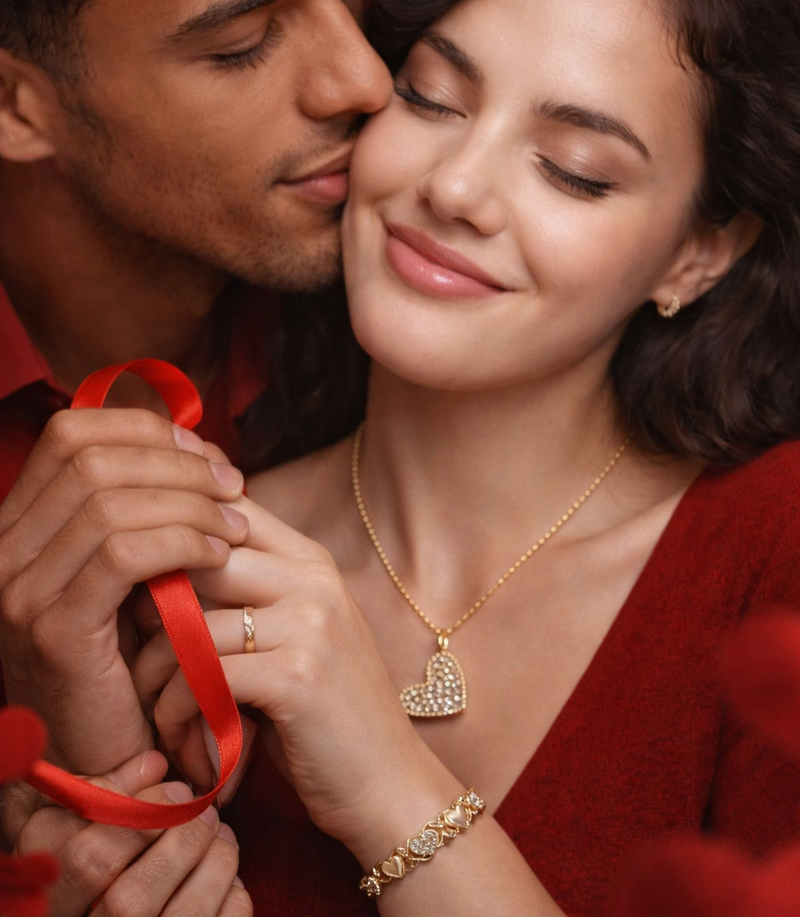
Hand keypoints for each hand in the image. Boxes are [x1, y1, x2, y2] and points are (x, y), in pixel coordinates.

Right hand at [0, 408, 247, 775]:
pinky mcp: (54, 630)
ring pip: (110, 502)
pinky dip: (182, 541)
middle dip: (176, 462)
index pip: (72, 433)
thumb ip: (144, 513)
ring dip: (189, 501)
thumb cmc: (129, 655)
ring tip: (237, 521)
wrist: (101, 755)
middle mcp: (4, 549)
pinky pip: (123, 555)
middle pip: (93, 458)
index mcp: (20, 524)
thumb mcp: (130, 571)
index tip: (206, 453)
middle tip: (232, 485)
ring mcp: (20, 590)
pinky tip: (222, 552)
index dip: (146, 430)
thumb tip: (201, 452)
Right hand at [12, 751, 251, 916]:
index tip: (175, 788)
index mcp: (47, 906)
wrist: (126, 912)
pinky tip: (227, 877)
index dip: (140, 816)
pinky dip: (232, 897)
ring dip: (214, 864)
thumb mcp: (72, 836)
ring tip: (222, 837)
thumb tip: (155, 763)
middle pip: (132, 899)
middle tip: (205, 811)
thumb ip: (106, 798)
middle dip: (182, 842)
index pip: (86, 860)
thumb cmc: (91, 872)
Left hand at [134, 499, 458, 858]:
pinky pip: (202, 677)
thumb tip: (155, 570)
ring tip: (158, 712)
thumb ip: (248, 594)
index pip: (226, 508)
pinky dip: (177, 713)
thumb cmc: (326, 713)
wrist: (388, 784)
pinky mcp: (298, 675)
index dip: (173, 539)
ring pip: (191, 624)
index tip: (145, 592)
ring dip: (155, 676)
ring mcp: (311, 622)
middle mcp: (315, 579)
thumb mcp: (297, 636)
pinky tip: (185, 741)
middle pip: (197, 560)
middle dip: (151, 611)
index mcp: (313, 560)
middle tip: (139, 658)